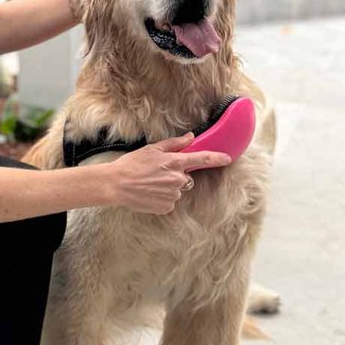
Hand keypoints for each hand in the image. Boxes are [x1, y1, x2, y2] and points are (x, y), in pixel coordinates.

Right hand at [106, 133, 231, 214]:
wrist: (116, 185)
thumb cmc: (131, 164)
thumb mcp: (151, 149)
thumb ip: (174, 144)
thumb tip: (190, 137)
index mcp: (175, 162)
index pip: (202, 158)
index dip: (217, 158)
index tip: (228, 158)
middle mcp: (177, 179)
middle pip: (186, 178)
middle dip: (175, 176)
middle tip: (157, 174)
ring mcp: (173, 195)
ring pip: (177, 190)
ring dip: (168, 187)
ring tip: (149, 184)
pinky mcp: (166, 207)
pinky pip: (169, 201)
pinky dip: (162, 198)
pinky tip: (149, 193)